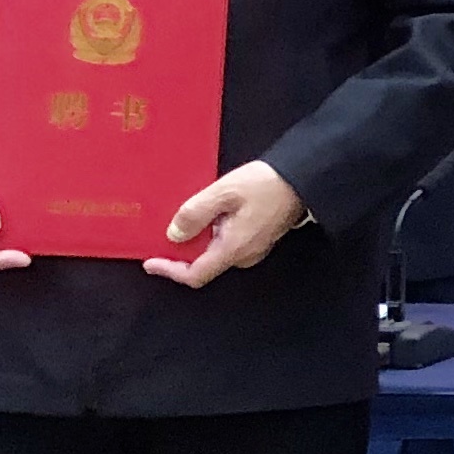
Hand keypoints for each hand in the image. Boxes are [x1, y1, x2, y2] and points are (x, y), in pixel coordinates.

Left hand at [147, 160, 305, 286]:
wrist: (303, 178)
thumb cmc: (264, 185)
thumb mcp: (223, 193)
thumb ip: (195, 214)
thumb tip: (174, 235)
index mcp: (232, 249)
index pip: (195, 275)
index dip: (169, 271)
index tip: (150, 262)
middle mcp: (244, 256)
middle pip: (204, 264)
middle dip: (183, 252)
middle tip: (166, 231)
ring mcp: (255, 249)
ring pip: (217, 253)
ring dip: (199, 240)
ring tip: (189, 217)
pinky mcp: (261, 239)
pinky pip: (229, 244)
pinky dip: (213, 235)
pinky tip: (211, 215)